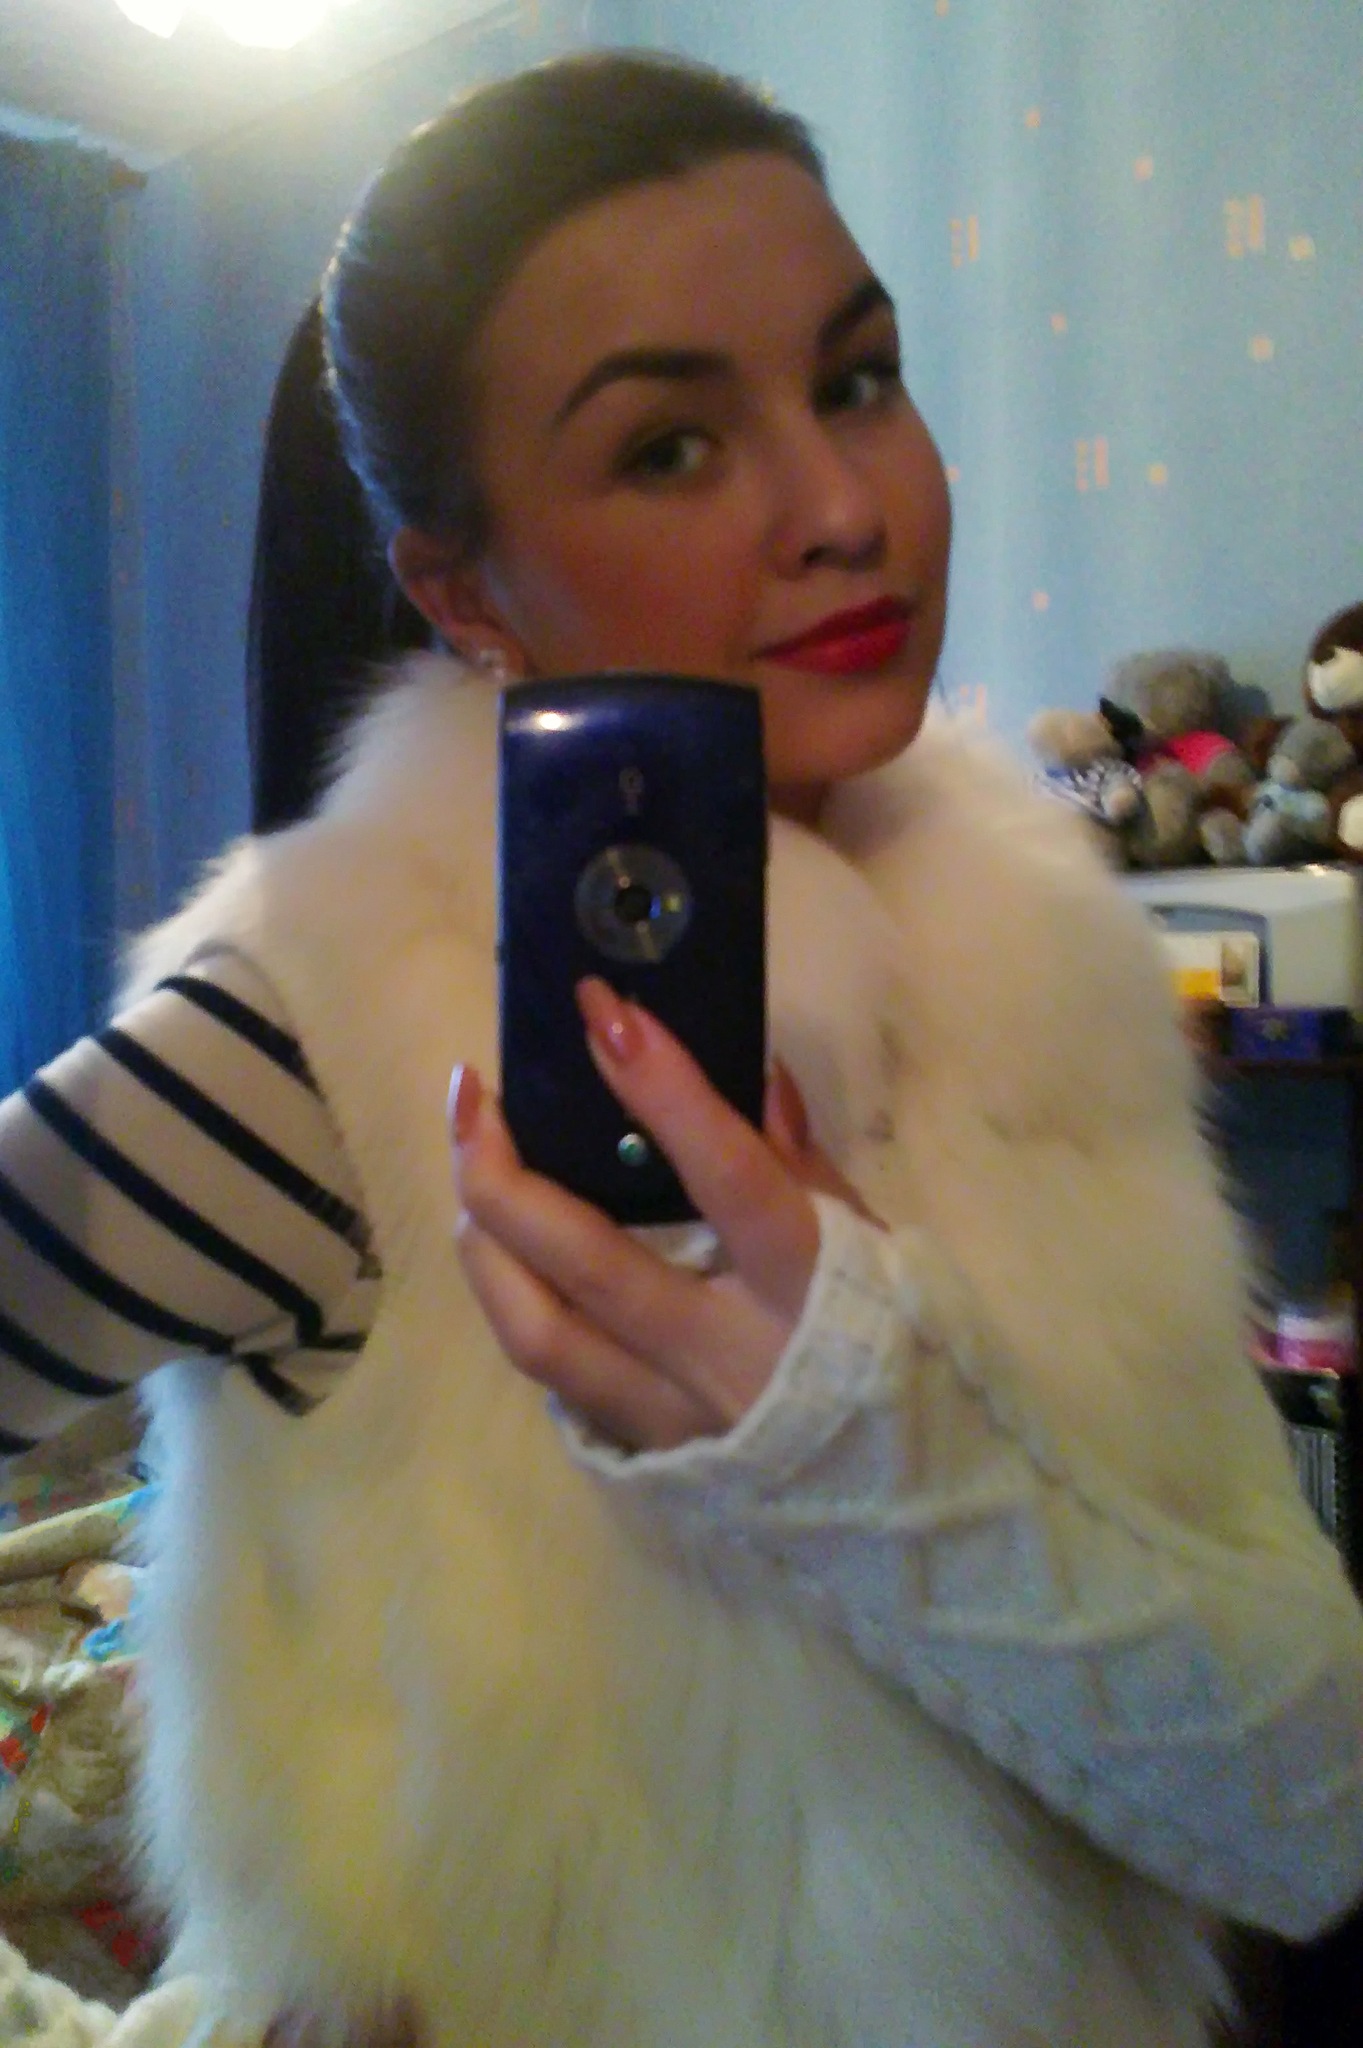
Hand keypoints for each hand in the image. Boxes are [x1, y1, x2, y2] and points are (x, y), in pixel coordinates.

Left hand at [450, 977, 878, 1452]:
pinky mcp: (639, 1450)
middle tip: (475, 1094)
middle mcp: (725, 1352)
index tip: (604, 1012)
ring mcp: (672, 1412)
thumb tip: (748, 1070)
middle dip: (509, 1170)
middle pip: (587, 1261)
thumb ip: (800, 1165)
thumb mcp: (867, 1248)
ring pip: (538, 1331)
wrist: (900, 1500)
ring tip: (468, 1169)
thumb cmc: (890, 1350)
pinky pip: (552, 1372)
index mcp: (806, 1287)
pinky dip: (515, 1302)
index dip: (664, 1090)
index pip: (727, 1176)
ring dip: (484, 1241)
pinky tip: (498, 1251)